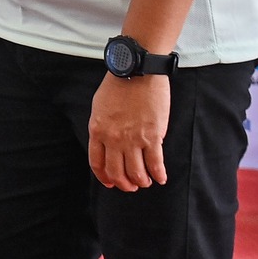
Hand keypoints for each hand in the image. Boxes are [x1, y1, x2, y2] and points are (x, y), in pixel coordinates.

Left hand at [87, 73, 169, 190]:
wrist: (137, 72)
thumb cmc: (118, 86)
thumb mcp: (99, 107)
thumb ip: (102, 127)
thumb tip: (108, 144)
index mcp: (97, 131)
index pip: (97, 163)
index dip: (104, 177)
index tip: (110, 182)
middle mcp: (113, 139)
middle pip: (116, 172)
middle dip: (124, 184)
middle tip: (131, 186)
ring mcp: (133, 139)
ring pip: (136, 172)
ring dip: (141, 181)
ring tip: (145, 182)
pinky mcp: (153, 136)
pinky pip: (155, 163)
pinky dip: (158, 174)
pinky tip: (160, 178)